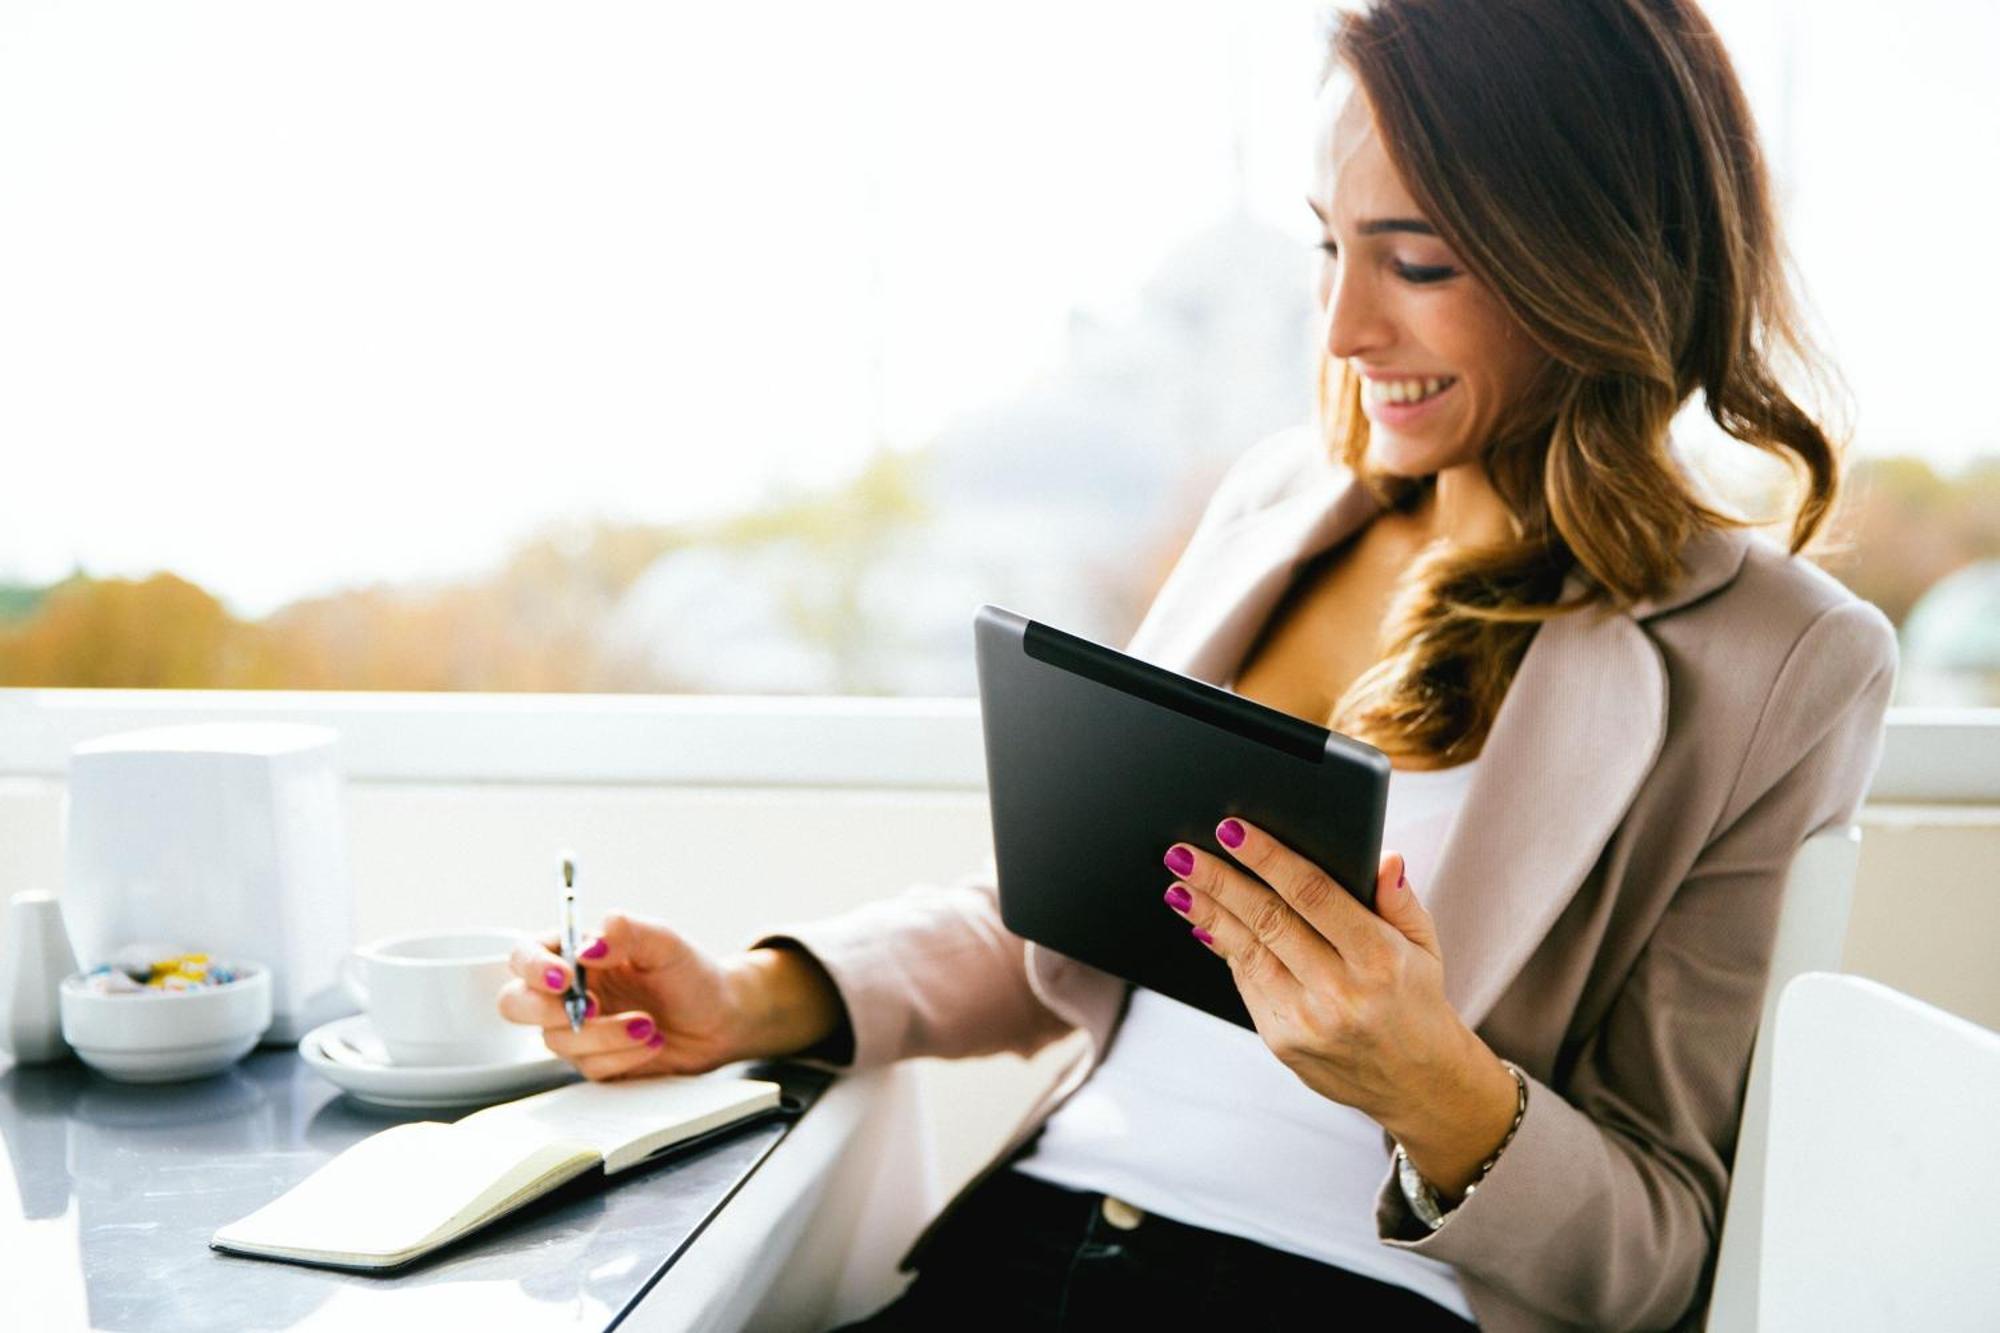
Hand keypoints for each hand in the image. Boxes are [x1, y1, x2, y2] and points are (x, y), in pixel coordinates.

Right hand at [498, 913, 750, 1081]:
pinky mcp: (594, 1061)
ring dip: (604, 1035)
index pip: (525, 955)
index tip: (565, 977)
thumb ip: (628, 932)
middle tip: (592, 1008)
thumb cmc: (691, 974)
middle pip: (515, 1004)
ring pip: (556, 1041)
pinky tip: (651, 1041)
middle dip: (546, 1011)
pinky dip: (622, 1056)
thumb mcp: (666, 942)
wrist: (721, 1020)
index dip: (533, 968)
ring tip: (648, 1023)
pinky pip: (589, 1067)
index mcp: (576, 954)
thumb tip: (589, 945)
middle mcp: (569, 991)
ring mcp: (577, 1029)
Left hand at [1161, 818, 1493, 1137]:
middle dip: (1220, 882)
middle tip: (1182, 853)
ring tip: (1179, 884)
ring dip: (1208, 914)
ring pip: (1247, 953)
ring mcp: (1308, 1022)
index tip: (1233, 830)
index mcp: (1380, 958)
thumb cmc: (1415, 998)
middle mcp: (1341, 992)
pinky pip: (1247, 984)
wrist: (1416, 1083)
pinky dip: (1225, 950)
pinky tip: (1203, 923)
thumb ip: (1400, 900)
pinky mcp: (1283, 1043)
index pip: (1314, 895)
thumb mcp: (1425, 946)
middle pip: (1268, 921)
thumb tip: (1384, 857)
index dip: (1269, 858)